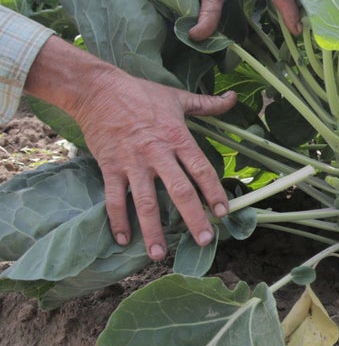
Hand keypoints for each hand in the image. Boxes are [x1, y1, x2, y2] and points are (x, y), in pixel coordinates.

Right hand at [25, 36, 236, 259]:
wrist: (98, 90)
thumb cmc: (142, 94)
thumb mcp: (178, 97)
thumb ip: (208, 104)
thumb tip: (234, 98)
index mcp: (177, 138)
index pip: (201, 169)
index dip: (214, 192)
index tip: (224, 212)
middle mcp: (157, 154)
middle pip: (179, 191)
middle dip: (194, 218)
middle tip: (205, 240)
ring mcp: (132, 163)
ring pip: (145, 202)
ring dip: (153, 229)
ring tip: (160, 254)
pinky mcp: (110, 168)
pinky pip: (114, 199)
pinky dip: (118, 220)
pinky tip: (124, 240)